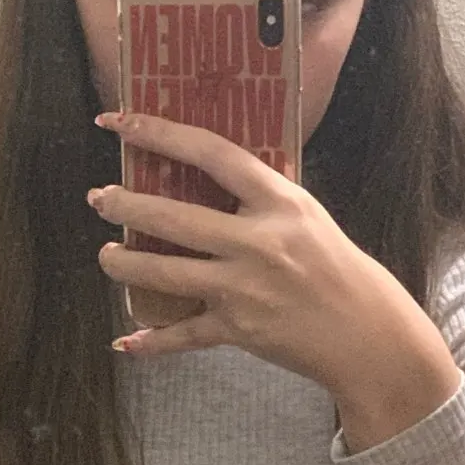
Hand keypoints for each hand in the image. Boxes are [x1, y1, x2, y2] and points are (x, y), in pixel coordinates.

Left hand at [89, 108, 447, 399]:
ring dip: (126, 266)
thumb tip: (216, 168)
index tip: (122, 123)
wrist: (364, 332)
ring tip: (106, 257)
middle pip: (175, 219)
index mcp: (279, 201)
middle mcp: (258, 241)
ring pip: (168, 274)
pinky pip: (185, 335)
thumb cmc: (335, 269)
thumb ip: (262, 197)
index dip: (161, 134)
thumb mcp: (306, 216)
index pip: (211, 155)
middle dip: (127, 207)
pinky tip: (126, 341)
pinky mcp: (239, 331)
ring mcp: (245, 289)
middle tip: (99, 198)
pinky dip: (153, 342)